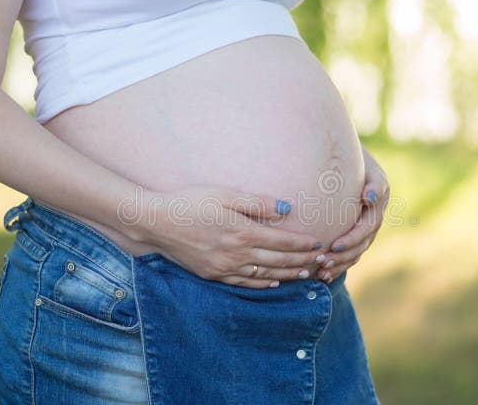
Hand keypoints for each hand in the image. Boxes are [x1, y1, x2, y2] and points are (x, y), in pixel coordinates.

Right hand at [136, 186, 326, 288]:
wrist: (156, 223)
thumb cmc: (190, 202)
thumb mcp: (225, 194)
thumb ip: (257, 203)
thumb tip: (286, 208)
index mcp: (243, 232)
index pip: (282, 241)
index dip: (302, 244)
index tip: (318, 244)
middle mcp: (237, 254)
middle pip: (279, 260)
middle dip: (302, 261)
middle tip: (321, 262)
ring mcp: (225, 267)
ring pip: (265, 274)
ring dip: (288, 275)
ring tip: (306, 274)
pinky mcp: (213, 274)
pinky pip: (245, 282)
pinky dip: (263, 283)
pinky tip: (273, 281)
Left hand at [315, 148, 388, 282]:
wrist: (346, 156)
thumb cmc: (354, 158)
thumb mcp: (366, 165)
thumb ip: (371, 182)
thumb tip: (369, 198)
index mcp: (377, 204)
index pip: (365, 228)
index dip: (351, 240)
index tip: (334, 245)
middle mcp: (373, 219)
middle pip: (360, 245)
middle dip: (342, 257)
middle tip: (322, 262)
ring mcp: (365, 228)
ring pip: (355, 253)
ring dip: (339, 265)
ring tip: (321, 272)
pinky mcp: (354, 233)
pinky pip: (348, 254)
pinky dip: (337, 265)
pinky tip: (322, 274)